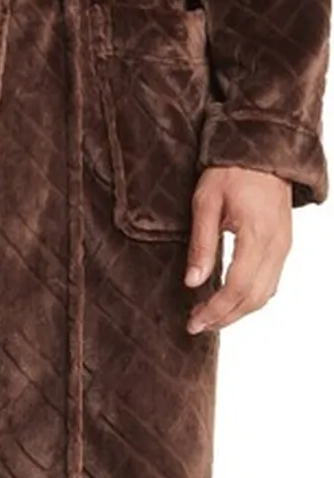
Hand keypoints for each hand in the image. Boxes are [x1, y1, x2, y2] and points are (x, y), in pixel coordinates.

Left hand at [183, 166, 292, 333]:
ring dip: (238, 312)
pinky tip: (230, 300)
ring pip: (266, 294)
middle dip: (225, 317)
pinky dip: (251, 298)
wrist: (262, 152)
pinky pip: (271, 282)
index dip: (216, 310)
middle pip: (254, 298)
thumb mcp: (206, 202)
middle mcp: (276, 246)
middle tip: (197, 325)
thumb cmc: (231, 171)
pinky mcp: (283, 245)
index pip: (238, 286)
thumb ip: (202, 244)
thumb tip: (193, 282)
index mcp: (257, 235)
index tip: (194, 322)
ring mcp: (283, 247)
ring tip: (210, 317)